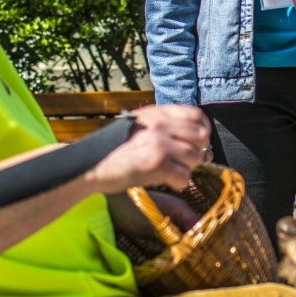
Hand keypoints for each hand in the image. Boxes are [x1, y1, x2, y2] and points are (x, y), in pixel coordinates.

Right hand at [89, 104, 210, 192]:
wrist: (92, 164)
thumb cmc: (116, 148)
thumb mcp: (140, 125)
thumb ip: (165, 125)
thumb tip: (197, 138)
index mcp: (157, 113)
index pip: (196, 114)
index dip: (203, 129)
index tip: (198, 142)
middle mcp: (161, 124)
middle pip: (201, 137)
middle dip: (196, 151)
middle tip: (183, 161)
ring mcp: (160, 143)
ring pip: (195, 157)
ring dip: (188, 168)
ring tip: (173, 172)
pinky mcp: (157, 163)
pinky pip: (184, 176)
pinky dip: (179, 183)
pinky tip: (168, 182)